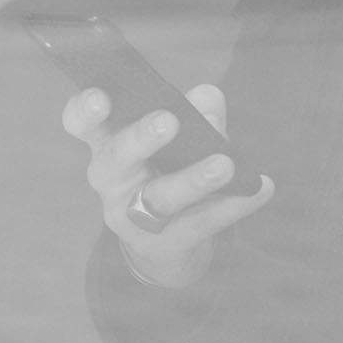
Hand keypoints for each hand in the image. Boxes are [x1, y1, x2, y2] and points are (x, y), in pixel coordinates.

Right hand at [61, 83, 271, 287]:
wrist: (166, 245)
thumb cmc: (167, 170)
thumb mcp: (179, 138)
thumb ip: (195, 112)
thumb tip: (209, 99)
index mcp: (107, 143)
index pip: (81, 124)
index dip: (84, 111)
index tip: (101, 97)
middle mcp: (111, 181)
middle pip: (116, 159)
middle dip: (141, 138)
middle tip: (170, 121)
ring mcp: (132, 217)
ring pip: (160, 198)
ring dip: (193, 179)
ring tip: (225, 164)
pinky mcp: (163, 244)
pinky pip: (200, 223)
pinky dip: (233, 205)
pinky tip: (261, 188)